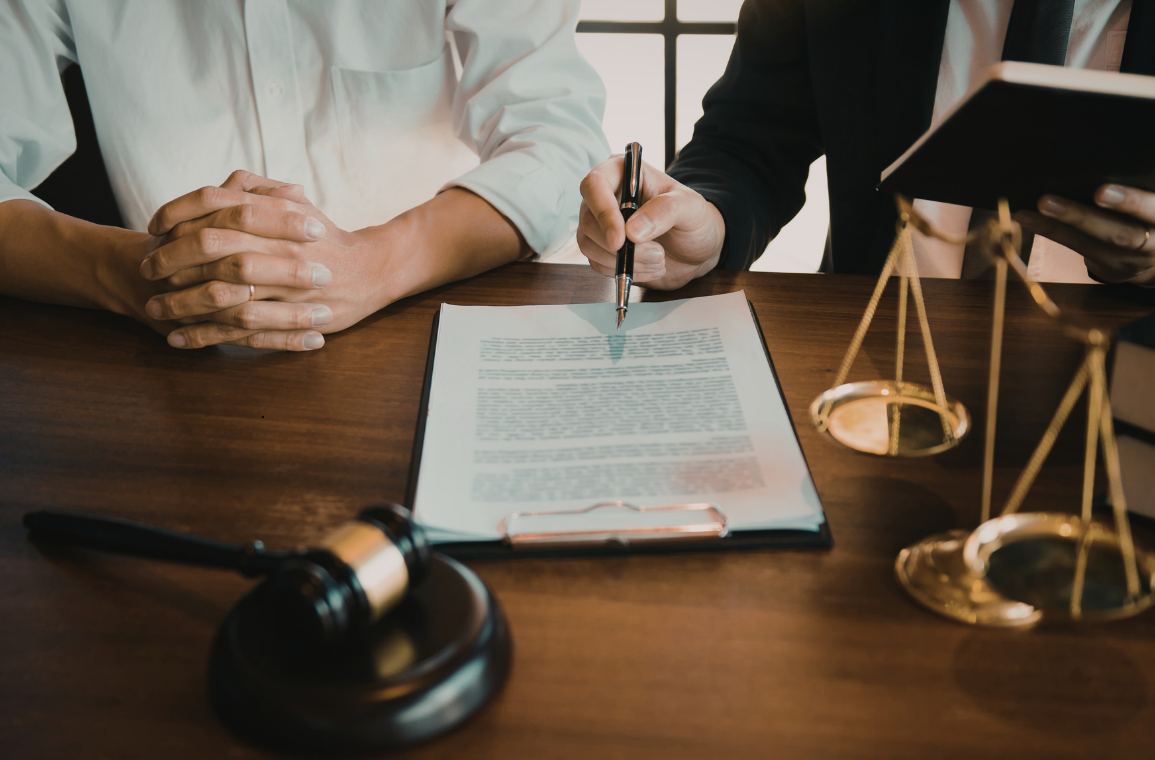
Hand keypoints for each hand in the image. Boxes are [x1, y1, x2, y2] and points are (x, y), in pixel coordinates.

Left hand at [141, 171, 390, 349]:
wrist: (372, 272)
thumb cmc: (326, 239)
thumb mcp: (299, 204)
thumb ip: (262, 191)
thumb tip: (224, 182)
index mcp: (280, 213)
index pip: (217, 202)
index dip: (179, 212)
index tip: (155, 227)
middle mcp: (283, 245)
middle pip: (214, 246)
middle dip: (172, 258)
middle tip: (148, 268)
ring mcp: (289, 284)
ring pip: (224, 292)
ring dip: (182, 302)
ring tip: (155, 308)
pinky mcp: (295, 317)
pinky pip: (242, 328)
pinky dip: (206, 335)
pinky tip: (180, 338)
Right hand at [577, 156, 724, 289]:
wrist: (696, 249)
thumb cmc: (694, 219)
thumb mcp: (690, 207)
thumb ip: (665, 211)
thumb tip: (632, 231)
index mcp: (623, 172)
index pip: (595, 184)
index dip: (603, 212)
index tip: (621, 239)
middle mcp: (606, 196)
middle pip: (588, 220)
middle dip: (620, 246)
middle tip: (657, 253)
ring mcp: (601, 224)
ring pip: (588, 245)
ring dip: (624, 261)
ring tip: (659, 259)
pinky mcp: (603, 249)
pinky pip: (598, 264)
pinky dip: (624, 271)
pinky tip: (649, 267)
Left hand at [1015, 184, 1154, 284]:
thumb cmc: (1153, 214)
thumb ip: (1145, 188)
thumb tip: (1114, 159)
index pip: (1152, 210)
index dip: (1130, 202)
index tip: (1101, 192)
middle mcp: (1151, 243)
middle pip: (1119, 233)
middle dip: (1083, 217)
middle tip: (1049, 200)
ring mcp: (1125, 258)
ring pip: (1089, 242)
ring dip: (1056, 224)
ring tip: (1036, 205)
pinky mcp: (1104, 264)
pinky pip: (1074, 245)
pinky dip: (1049, 230)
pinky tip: (1026, 216)